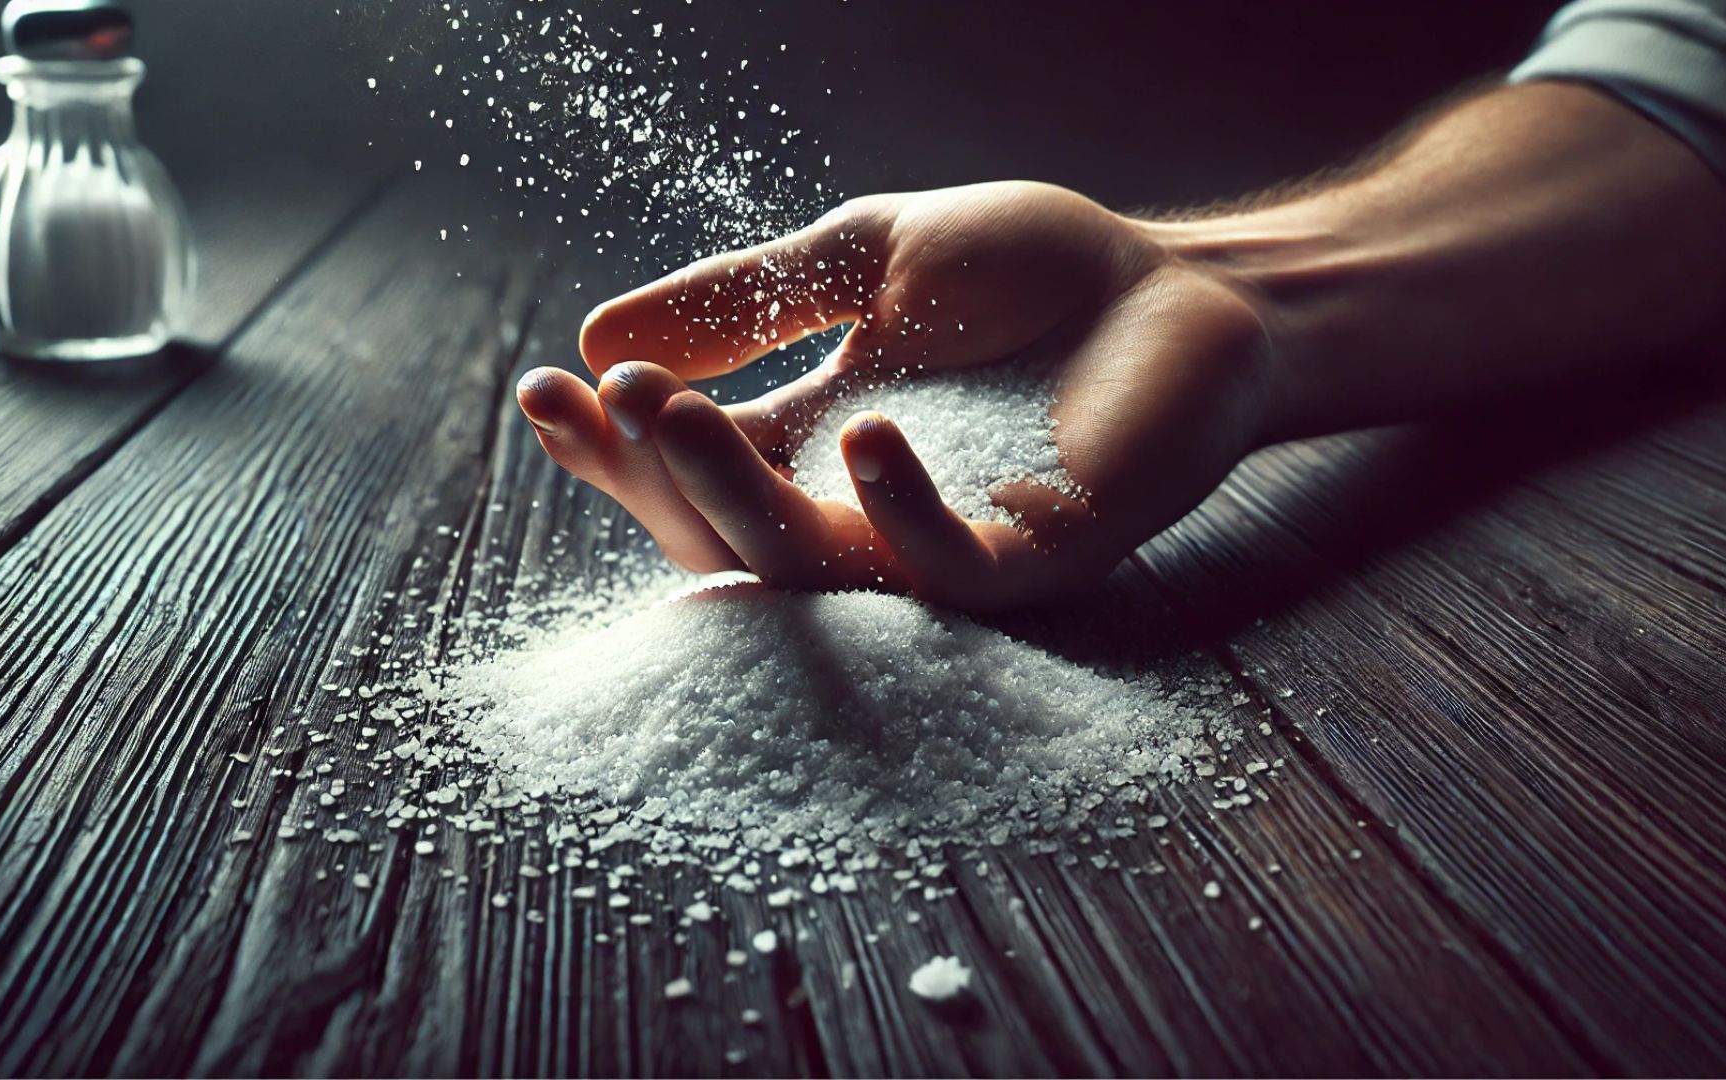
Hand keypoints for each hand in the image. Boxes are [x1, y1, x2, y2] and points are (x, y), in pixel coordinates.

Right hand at [516, 181, 1273, 610]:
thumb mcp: (866, 258)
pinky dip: (895, 508)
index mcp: (812, 444)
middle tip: (614, 400)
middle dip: (652, 476)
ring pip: (809, 563)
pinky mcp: (1034, 555)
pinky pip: (945, 567)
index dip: (608, 442)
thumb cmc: (1038, 274)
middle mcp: (860, 509)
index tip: (540, 388)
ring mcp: (943, 539)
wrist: (1184, 287)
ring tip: (683, 413)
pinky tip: (862, 429)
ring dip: (734, 495)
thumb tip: (598, 333)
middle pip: (723, 533)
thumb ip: (748, 299)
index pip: (686, 468)